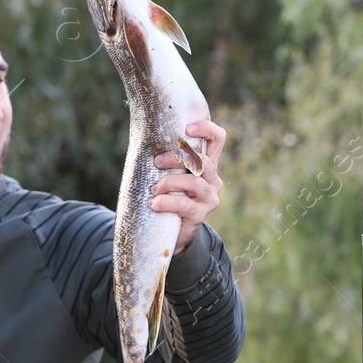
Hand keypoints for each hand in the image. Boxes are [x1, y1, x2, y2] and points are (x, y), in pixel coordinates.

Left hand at [152, 119, 225, 252]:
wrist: (173, 233)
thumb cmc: (169, 196)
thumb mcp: (171, 174)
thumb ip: (168, 159)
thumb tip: (145, 140)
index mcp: (208, 164)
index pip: (217, 139)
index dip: (206, 129)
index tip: (186, 129)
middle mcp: (213, 180)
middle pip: (202, 160)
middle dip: (176, 158)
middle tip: (157, 162)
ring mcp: (209, 198)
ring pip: (194, 182)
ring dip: (169, 182)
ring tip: (154, 189)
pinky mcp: (201, 215)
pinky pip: (185, 204)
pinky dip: (166, 202)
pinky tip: (154, 203)